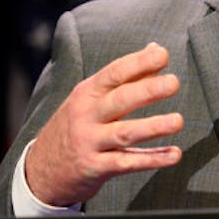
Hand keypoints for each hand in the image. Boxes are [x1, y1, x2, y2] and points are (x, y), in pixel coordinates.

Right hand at [24, 42, 183, 205]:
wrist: (40, 170)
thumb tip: (155, 49)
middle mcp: (87, 115)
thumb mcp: (90, 99)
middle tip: (173, 83)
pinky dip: (152, 159)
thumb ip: (125, 76)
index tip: (163, 55)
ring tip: (178, 121)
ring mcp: (89, 142)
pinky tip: (174, 154)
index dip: (138, 63)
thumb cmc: (74, 127)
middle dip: (147, 90)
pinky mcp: (95, 168)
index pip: (114, 73)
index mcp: (87, 93)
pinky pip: (127, 163)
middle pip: (120, 100)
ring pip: (124, 133)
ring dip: (153, 127)